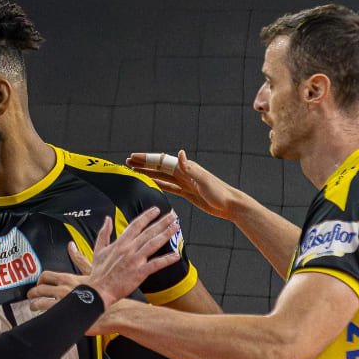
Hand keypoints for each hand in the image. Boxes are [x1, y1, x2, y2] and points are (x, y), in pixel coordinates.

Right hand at [43, 208, 180, 307]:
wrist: (98, 290)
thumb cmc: (99, 273)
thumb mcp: (98, 250)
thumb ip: (103, 233)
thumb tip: (107, 219)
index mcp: (119, 243)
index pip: (135, 225)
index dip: (147, 216)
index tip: (156, 210)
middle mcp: (128, 249)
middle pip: (148, 232)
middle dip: (162, 222)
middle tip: (172, 215)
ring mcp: (134, 260)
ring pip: (153, 244)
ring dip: (166, 234)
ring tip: (175, 227)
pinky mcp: (139, 272)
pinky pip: (155, 264)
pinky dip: (166, 260)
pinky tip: (175, 255)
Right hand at [126, 150, 240, 220]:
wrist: (230, 205)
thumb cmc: (220, 193)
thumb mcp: (204, 180)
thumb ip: (190, 168)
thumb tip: (181, 153)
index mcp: (186, 168)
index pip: (162, 161)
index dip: (147, 159)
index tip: (133, 157)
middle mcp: (184, 173)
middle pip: (159, 167)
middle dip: (144, 164)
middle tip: (128, 161)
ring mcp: (185, 182)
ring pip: (161, 176)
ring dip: (148, 173)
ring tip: (134, 171)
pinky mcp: (187, 192)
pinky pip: (169, 186)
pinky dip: (158, 183)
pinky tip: (150, 183)